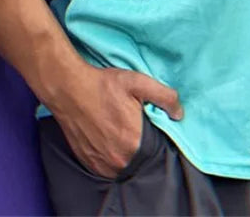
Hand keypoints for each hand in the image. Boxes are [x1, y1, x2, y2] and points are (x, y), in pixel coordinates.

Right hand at [50, 62, 183, 178]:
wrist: (69, 89)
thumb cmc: (104, 85)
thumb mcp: (139, 83)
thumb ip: (165, 97)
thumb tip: (179, 114)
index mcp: (134, 141)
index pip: (155, 147)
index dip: (153, 133)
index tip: (146, 121)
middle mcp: (119, 159)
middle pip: (140, 156)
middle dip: (139, 141)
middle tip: (131, 122)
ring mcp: (102, 164)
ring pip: (124, 163)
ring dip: (125, 151)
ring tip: (118, 129)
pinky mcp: (89, 163)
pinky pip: (108, 166)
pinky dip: (111, 155)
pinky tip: (108, 136)